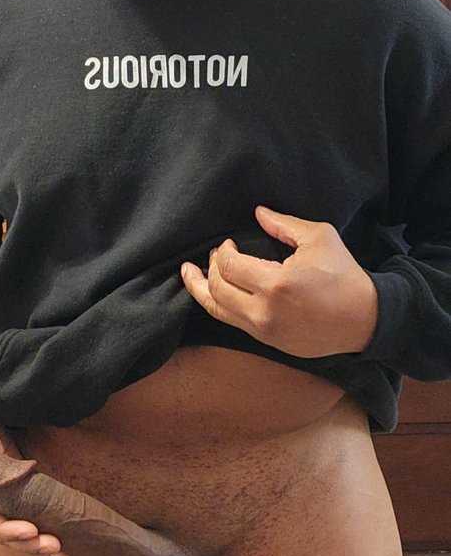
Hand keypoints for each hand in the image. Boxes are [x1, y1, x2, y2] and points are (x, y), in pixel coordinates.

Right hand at [0, 393, 68, 555]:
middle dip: (25, 541)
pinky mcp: (9, 493)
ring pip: (13, 528)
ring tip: (61, 550)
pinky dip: (40, 529)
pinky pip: (23, 516)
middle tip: (53, 545)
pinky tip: (63, 541)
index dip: (3, 527)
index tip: (28, 530)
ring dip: (35, 542)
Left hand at [181, 206, 378, 357]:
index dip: (223, 252)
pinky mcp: (268, 342)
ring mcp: (264, 331)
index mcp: (276, 284)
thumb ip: (283, 224)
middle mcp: (264, 312)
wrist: (365, 319)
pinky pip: (232, 323)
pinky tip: (212, 293)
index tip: (229, 243)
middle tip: (215, 254)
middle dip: (211, 267)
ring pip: (217, 311)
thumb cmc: (344, 275)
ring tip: (189, 274)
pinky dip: (218, 306)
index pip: (229, 266)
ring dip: (201, 290)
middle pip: (217, 289)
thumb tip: (258, 213)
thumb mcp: (319, 238)